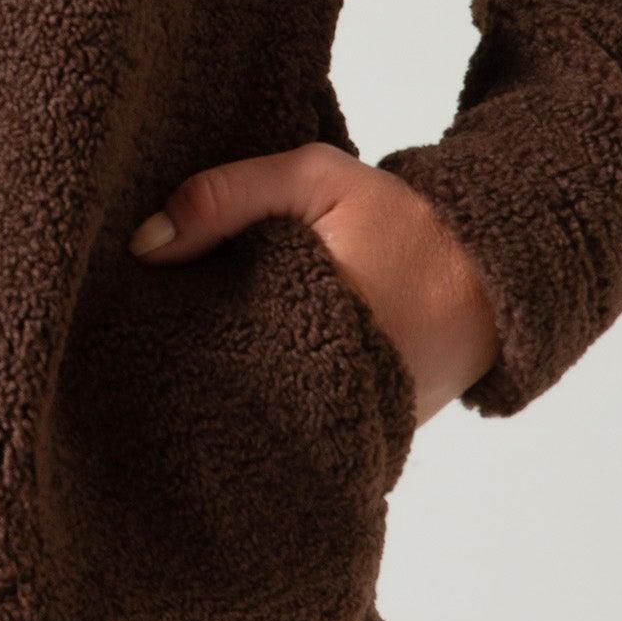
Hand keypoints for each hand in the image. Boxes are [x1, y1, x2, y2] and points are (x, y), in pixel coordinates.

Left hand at [127, 142, 499, 425]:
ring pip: (257, 421)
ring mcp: (346, 429)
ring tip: (175, 361)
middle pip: (222, 400)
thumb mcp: (315, 179)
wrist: (492, 274)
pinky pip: (295, 428)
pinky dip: (267, 404)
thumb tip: (144, 244)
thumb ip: (227, 197)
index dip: (165, 340)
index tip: (129, 319)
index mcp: (308, 332)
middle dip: (185, 373)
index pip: (207, 359)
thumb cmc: (404, 223)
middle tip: (139, 344)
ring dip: (225, 390)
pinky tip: (236, 373)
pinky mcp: (363, 441)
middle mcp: (325, 399)